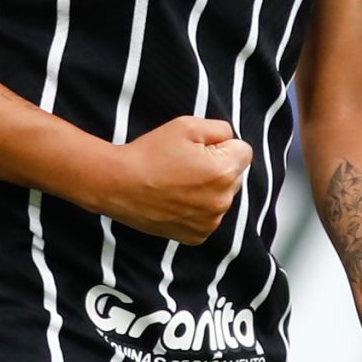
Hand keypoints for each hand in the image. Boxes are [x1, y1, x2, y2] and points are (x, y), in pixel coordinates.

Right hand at [98, 115, 253, 243]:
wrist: (117, 185)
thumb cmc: (150, 153)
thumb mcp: (187, 125)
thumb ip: (221, 129)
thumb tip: (232, 140)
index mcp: (224, 172)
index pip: (244, 151)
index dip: (221, 145)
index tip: (198, 149)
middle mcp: (222, 201)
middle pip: (234, 176)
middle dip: (218, 167)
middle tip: (185, 165)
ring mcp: (210, 222)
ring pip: (222, 197)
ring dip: (208, 189)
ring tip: (177, 183)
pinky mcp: (197, 236)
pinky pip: (209, 216)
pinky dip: (197, 209)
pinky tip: (175, 200)